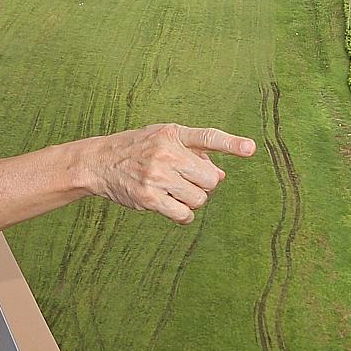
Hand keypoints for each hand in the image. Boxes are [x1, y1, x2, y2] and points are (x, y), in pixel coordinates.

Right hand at [85, 123, 256, 224]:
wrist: (99, 162)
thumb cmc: (137, 149)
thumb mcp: (164, 138)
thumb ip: (194, 151)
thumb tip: (221, 174)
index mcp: (173, 134)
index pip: (208, 137)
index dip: (232, 144)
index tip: (251, 149)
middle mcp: (166, 153)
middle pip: (210, 179)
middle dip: (204, 184)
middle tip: (186, 180)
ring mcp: (157, 176)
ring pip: (199, 199)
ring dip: (193, 200)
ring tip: (175, 191)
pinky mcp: (149, 198)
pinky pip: (183, 215)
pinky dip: (184, 216)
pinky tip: (174, 208)